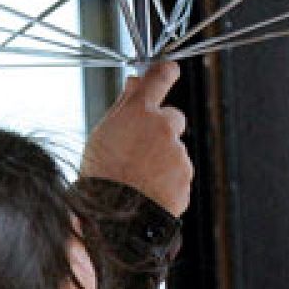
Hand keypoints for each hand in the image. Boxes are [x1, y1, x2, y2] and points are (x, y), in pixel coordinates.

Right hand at [81, 62, 193, 215]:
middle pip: (173, 118)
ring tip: (137, 178)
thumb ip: (124, 104)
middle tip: (139, 149)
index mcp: (140, 112)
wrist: (114, 218)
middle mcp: (164, 128)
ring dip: (162, 159)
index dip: (164, 72)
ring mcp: (178, 154)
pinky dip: (167, 181)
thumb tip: (135, 82)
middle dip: (161, 129)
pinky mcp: (186, 178)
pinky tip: (147, 191)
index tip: (168, 70)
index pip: (159, 78)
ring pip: (174, 150)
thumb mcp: (102, 133)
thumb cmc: (101, 175)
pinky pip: (179, 174)